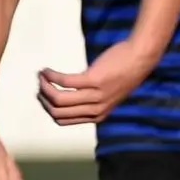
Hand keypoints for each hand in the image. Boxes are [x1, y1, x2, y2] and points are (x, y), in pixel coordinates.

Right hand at [36, 39, 152, 125]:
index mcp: (98, 115)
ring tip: (41, 76)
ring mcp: (96, 95)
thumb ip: (91, 100)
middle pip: (57, 112)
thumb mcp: (108, 94)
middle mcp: (96, 109)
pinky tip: (46, 70)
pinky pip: (63, 81)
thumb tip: (66, 97)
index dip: (48, 109)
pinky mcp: (94, 80)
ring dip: (44, 86)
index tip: (43, 96)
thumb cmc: (123, 72)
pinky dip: (51, 75)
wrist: (140, 58)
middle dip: (43, 98)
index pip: (63, 121)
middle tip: (39, 85)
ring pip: (58, 98)